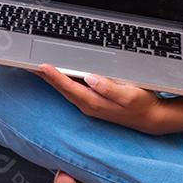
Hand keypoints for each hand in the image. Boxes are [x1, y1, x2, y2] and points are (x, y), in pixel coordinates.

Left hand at [32, 64, 167, 134]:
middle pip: (62, 89)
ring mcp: (90, 105)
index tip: (41, 66)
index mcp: (95, 102)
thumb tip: (91, 78)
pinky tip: (58, 76)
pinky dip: (62, 82)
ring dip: (52, 79)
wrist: (151, 118)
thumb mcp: (129, 94)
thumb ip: (109, 87)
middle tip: (30, 64)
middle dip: (46, 77)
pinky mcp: (94, 102)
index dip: (54, 76)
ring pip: (66, 90)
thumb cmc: (142, 105)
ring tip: (39, 68)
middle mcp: (89, 105)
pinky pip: (73, 90)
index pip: (69, 87)